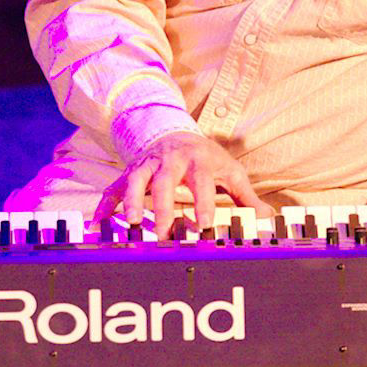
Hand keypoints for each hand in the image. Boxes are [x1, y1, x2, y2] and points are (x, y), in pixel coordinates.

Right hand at [96, 132, 268, 232]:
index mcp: (197, 160)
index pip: (201, 180)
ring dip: (130, 203)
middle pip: (163, 183)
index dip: (202, 201)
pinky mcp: (129, 173)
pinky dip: (104, 205)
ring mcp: (146, 166)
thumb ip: (247, 197)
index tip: (203, 224)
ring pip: (134, 182)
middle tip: (162, 233)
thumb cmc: (206, 159)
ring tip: (131, 225)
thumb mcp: (229, 172)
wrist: (173, 133)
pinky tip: (98, 223)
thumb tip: (269, 219)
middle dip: (161, 207)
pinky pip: (113, 188)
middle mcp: (168, 161)